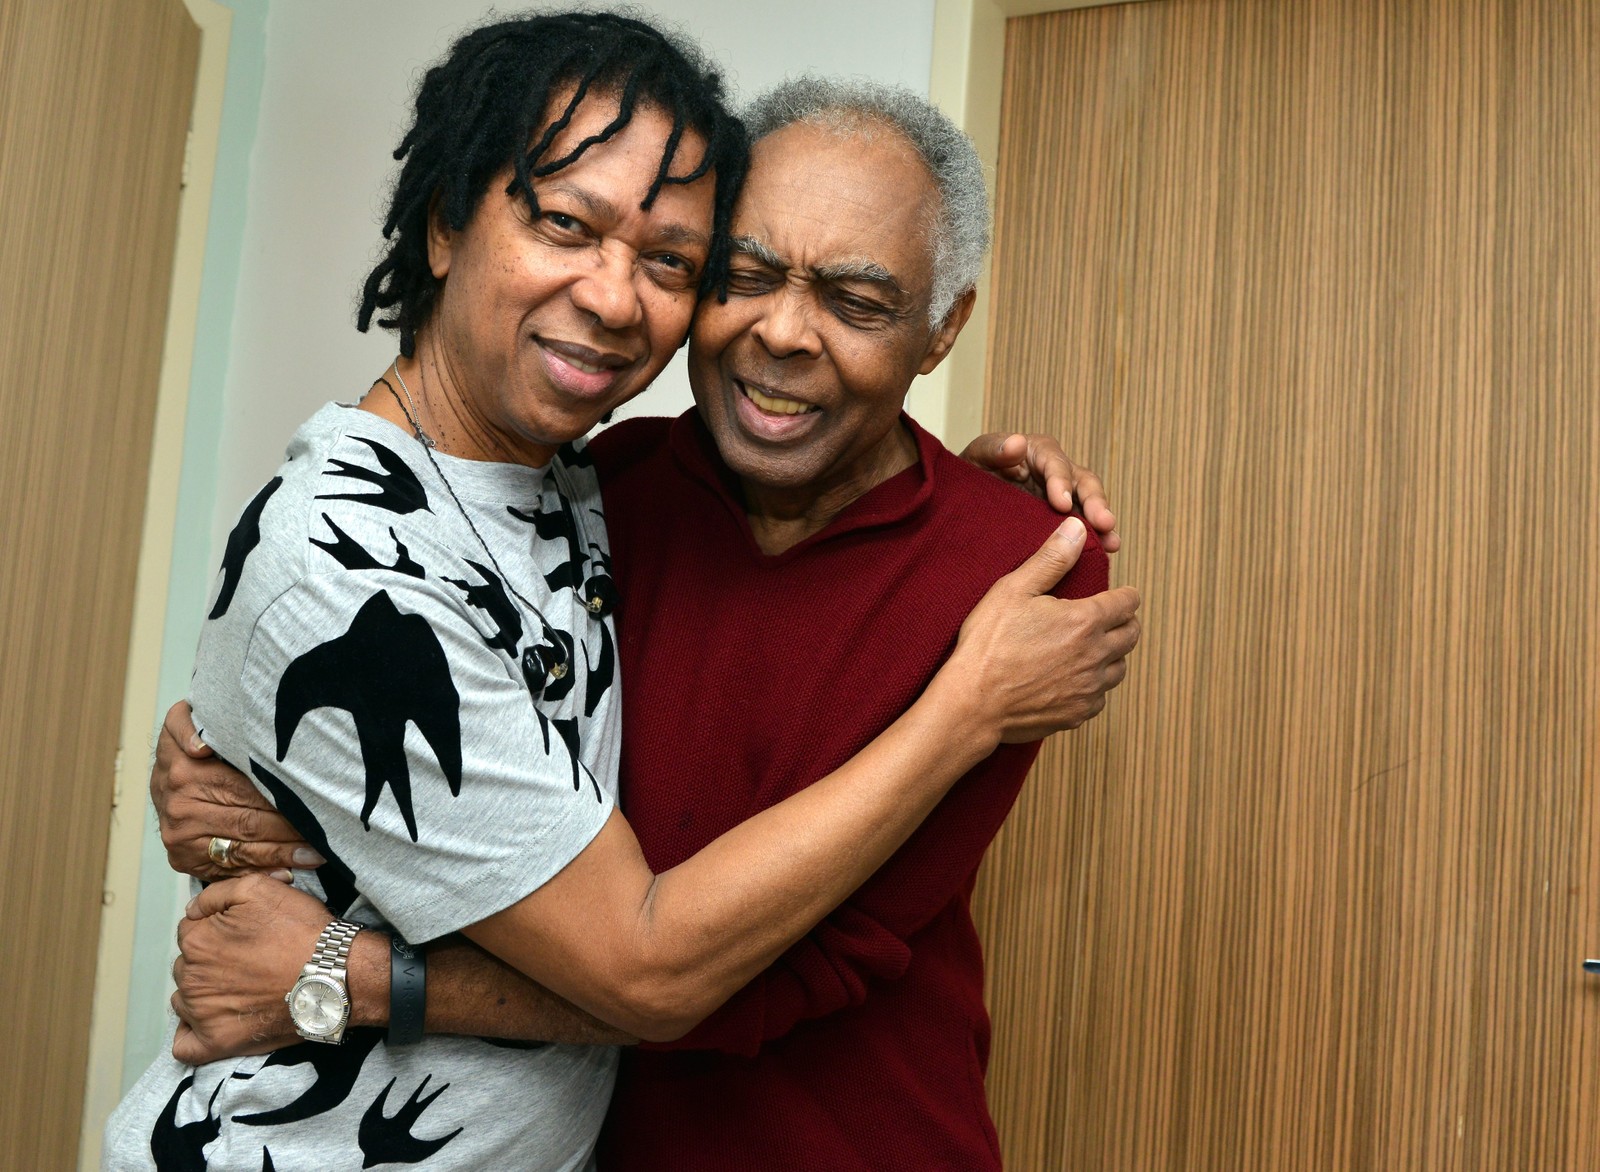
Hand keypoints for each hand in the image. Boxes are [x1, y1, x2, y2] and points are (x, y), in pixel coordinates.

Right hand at [153, 700, 321, 879]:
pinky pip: (225, 870)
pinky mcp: (182, 859)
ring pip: (241, 850)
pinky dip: (258, 873)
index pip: (246, 793)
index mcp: (185, 775)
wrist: (163, 776)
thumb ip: (191, 723)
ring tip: (315, 857)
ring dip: (281, 856)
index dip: (282, 803)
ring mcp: (180, 838)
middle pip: (248, 824)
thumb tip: (200, 747)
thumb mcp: (184, 718)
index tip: (314, 810)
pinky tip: (286, 874)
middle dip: (289, 834)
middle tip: (325, 840)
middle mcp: (181, 809)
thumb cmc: (189, 743)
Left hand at [170, 874, 331, 1063]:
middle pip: (187, 966)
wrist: (334, 974)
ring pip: (185, 1000)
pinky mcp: (217, 1042)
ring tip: (240, 989)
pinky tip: (209, 1024)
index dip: (215, 930)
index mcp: (197, 940)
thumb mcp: (260, 888)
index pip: (189, 932)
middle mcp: (192, 978)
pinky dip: (191, 1035)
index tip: (241, 935)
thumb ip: (216, 893)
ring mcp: (201, 1013)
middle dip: (209, 962)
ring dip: (204, 994)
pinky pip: (185, 1046)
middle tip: (246, 961)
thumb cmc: (301, 931)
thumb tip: (192, 909)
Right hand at [947, 517, 1140, 741]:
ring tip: (1090, 648)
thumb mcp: (1014, 590)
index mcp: (1085, 621)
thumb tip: (1077, 528)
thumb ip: (1051, 559)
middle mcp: (1096, 656)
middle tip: (1107, 619)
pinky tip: (1072, 678)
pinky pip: (1100, 697)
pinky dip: (1093, 686)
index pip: (1128, 603)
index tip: (1118, 595)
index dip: (1125, 595)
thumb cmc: (988, 644)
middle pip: (1132, 635)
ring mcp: (1089, 689)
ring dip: (1111, 655)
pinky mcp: (1078, 714)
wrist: (973, 703)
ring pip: (1119, 668)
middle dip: (1124, 623)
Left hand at [960, 432, 1120, 552]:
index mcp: (1039, 453)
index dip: (1061, 482)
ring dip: (1102, 526)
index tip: (1060, 503)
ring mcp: (1062, 498)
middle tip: (1104, 523)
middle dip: (1095, 503)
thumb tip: (1017, 443)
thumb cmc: (971, 473)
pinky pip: (1081, 529)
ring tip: (1112, 544)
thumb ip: (994, 449)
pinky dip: (1093, 541)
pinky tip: (1103, 555)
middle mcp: (1058, 473)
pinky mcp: (1061, 521)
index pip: (1056, 464)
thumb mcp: (977, 457)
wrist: (964, 500)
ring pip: (1089, 508)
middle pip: (1084, 484)